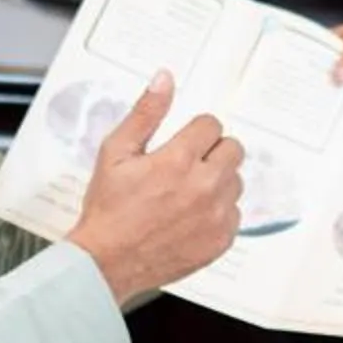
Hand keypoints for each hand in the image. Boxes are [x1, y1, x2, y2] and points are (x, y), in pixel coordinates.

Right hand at [66, 72, 244, 306]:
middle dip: (212, 152)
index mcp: (179, 160)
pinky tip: (190, 217)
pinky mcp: (222, 240)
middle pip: (233, 149)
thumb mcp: (116, 153)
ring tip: (185, 194)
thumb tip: (165, 79)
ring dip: (217, 182)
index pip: (211, 125)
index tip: (181, 145)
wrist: (107, 262)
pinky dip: (218, 212)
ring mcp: (216, 215)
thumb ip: (145, 113)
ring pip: (236, 181)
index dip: (195, 132)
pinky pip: (235, 214)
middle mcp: (205, 186)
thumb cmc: (108, 209)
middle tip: (185, 167)